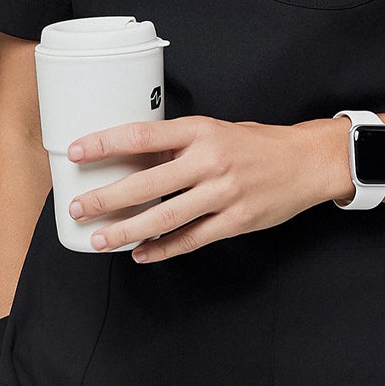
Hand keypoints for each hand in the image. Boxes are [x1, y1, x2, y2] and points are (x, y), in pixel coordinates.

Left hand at [65, 116, 336, 262]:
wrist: (307, 161)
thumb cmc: (256, 143)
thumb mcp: (216, 130)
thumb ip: (180, 146)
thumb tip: (134, 161)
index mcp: (201, 130)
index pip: (143, 135)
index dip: (106, 144)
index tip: (77, 152)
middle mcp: (210, 160)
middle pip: (147, 183)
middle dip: (106, 197)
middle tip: (77, 207)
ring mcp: (224, 193)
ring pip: (165, 218)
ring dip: (127, 231)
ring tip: (100, 239)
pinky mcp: (236, 221)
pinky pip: (191, 240)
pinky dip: (163, 250)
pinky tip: (141, 254)